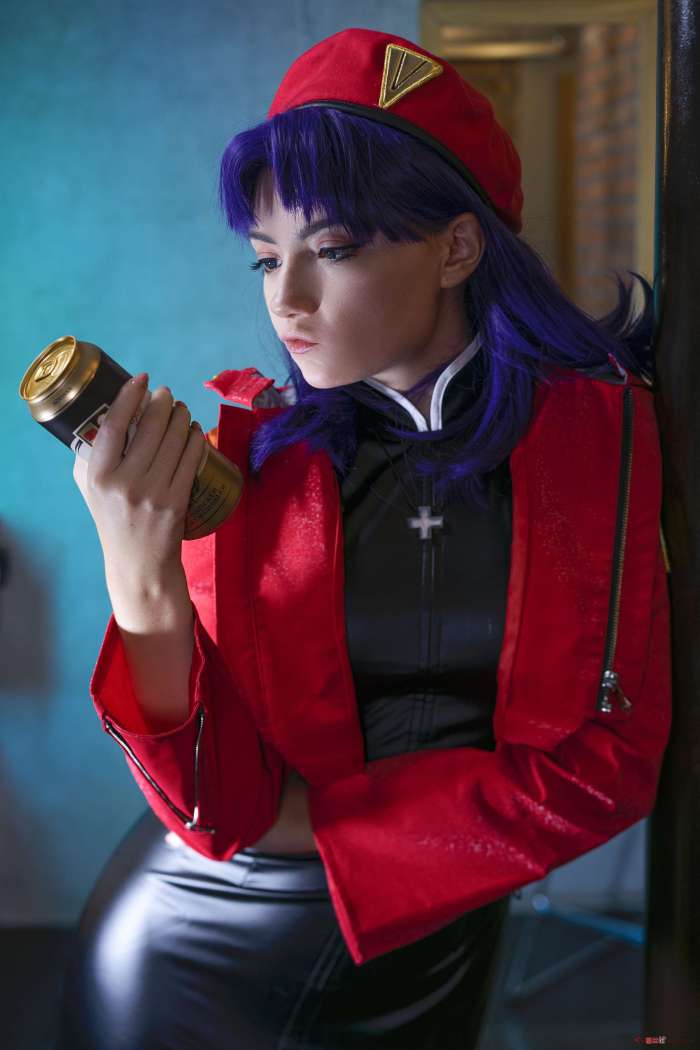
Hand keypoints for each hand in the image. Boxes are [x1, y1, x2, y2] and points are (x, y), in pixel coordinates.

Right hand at [73, 374, 205, 582]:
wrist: (138, 563)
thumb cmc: (112, 519)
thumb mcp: (90, 488)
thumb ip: (92, 455)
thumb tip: (105, 414)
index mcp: (99, 476)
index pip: (114, 425)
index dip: (129, 396)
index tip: (141, 379)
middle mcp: (125, 483)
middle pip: (150, 427)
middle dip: (162, 403)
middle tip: (166, 394)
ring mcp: (154, 493)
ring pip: (174, 440)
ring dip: (182, 417)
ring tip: (181, 409)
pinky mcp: (177, 502)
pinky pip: (191, 460)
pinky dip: (195, 440)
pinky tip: (194, 430)